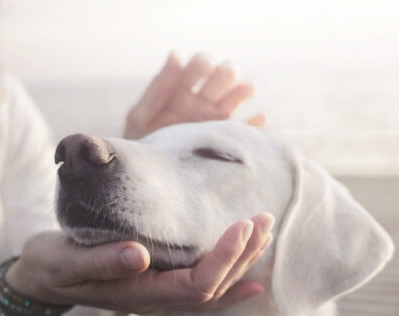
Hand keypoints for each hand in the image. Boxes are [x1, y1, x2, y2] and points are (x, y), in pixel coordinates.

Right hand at [6, 213, 273, 313]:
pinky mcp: (155, 281)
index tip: (242, 225)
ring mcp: (156, 293)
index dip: (223, 259)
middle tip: (262, 220)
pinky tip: (250, 275)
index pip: (195, 285)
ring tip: (262, 234)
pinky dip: (228, 280)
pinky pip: (200, 288)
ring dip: (240, 263)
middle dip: (242, 256)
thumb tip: (138, 255)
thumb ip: (101, 261)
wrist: (41, 277)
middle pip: (212, 288)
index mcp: (138, 293)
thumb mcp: (66, 261)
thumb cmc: (51, 266)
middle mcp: (154, 298)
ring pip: (210, 288)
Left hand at [124, 52, 266, 139]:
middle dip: (226, 72)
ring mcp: (216, 120)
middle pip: (223, 76)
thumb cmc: (140, 145)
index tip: (204, 67)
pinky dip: (256, 124)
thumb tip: (176, 53)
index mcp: (181, 90)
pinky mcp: (226, 141)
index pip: (199, 65)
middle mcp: (201, 101)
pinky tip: (258, 119)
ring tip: (246, 90)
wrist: (148, 178)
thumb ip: (158, 87)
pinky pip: (248, 131)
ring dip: (244, 89)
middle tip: (222, 78)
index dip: (204, 62)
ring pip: (238, 96)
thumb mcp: (141, 116)